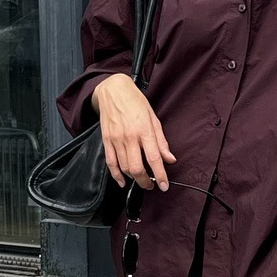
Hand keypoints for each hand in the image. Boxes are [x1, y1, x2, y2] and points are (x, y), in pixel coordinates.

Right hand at [91, 74, 175, 189]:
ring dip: (134, 178)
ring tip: (141, 180)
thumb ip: (161, 141)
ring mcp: (116, 139)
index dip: (160, 176)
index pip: (154, 159)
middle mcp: (130, 137)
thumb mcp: (153, 118)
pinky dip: (116, 175)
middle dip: (145, 182)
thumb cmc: (135, 102)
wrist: (113, 90)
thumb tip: (170, 158)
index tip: (164, 186)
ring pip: (124, 168)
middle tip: (151, 185)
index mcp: (144, 130)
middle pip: (137, 168)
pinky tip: (122, 181)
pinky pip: (110, 163)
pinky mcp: (106, 140)